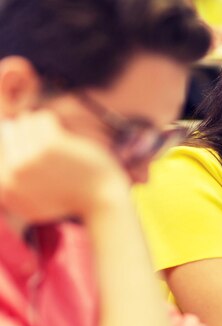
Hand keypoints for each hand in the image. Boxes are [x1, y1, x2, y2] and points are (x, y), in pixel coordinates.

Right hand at [0, 110, 128, 221]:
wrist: (103, 199)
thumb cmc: (72, 197)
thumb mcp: (34, 202)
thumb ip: (12, 184)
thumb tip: (3, 133)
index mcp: (4, 190)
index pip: (0, 149)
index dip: (17, 145)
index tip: (41, 158)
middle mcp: (12, 175)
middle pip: (8, 133)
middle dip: (29, 135)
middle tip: (52, 154)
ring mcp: (28, 160)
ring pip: (25, 122)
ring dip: (42, 128)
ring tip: (59, 147)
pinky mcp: (48, 146)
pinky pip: (43, 118)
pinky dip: (54, 123)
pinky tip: (66, 139)